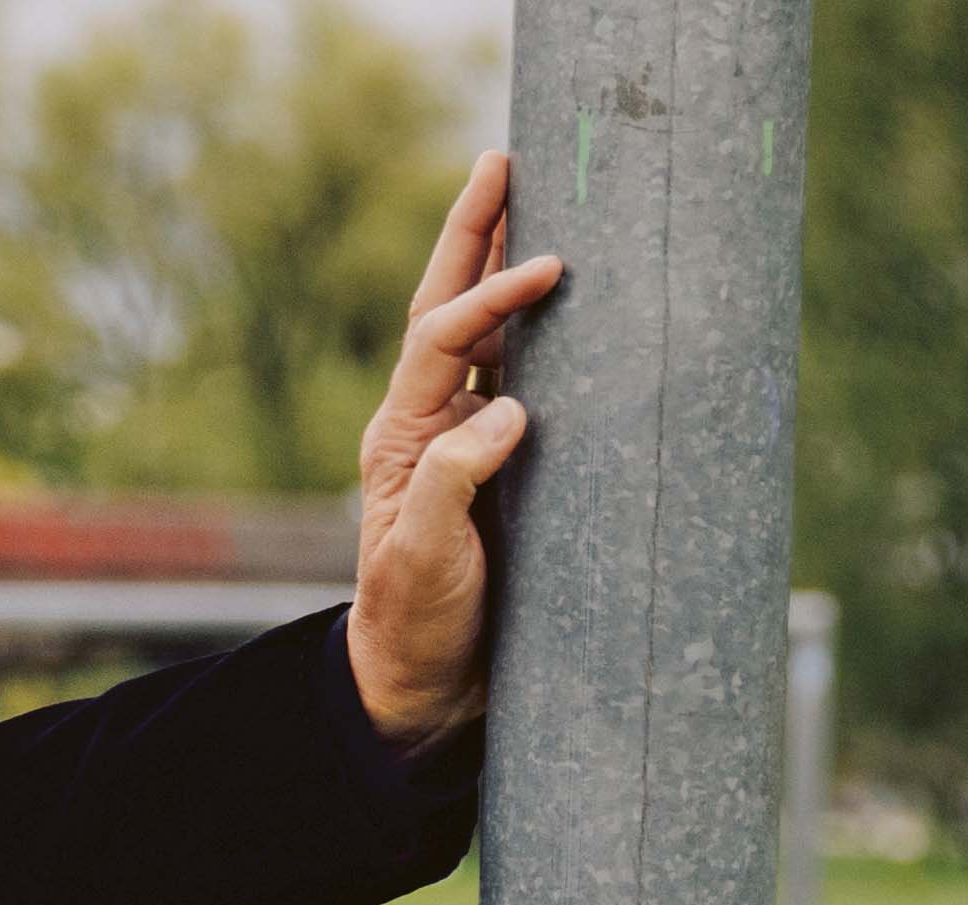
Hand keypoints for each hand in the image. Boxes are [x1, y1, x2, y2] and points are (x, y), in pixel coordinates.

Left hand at [349, 151, 565, 749]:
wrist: (420, 681)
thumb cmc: (416, 622)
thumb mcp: (423, 560)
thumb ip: (453, 484)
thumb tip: (507, 408)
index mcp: (402, 437)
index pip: (442, 338)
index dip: (490, 295)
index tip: (549, 266)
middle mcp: (425, 423)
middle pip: (446, 307)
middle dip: (473, 234)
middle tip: (502, 161)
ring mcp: (458, 437)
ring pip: (480, 330)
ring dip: (500, 263)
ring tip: (530, 197)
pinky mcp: (493, 459)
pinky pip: (513, 372)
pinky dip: (535, 324)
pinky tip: (566, 294)